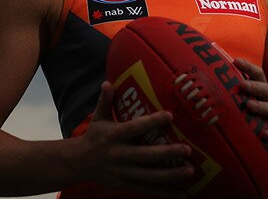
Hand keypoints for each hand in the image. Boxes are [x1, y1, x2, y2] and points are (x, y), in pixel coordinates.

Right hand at [79, 82, 193, 196]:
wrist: (76, 164)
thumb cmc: (93, 137)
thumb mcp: (98, 118)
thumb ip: (105, 101)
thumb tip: (107, 82)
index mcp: (114, 136)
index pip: (136, 128)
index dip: (153, 121)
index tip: (170, 115)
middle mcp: (119, 155)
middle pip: (145, 156)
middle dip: (167, 154)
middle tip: (187, 150)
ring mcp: (122, 172)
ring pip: (149, 176)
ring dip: (170, 175)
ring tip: (190, 171)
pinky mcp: (124, 184)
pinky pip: (147, 190)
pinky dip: (164, 193)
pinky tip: (181, 193)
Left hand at [234, 58, 267, 167]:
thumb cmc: (261, 130)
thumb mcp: (249, 116)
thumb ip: (236, 106)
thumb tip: (206, 99)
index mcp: (266, 95)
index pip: (259, 77)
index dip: (249, 68)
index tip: (235, 61)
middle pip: (267, 90)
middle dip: (254, 86)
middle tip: (241, 84)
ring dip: (262, 106)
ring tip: (249, 106)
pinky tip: (265, 135)